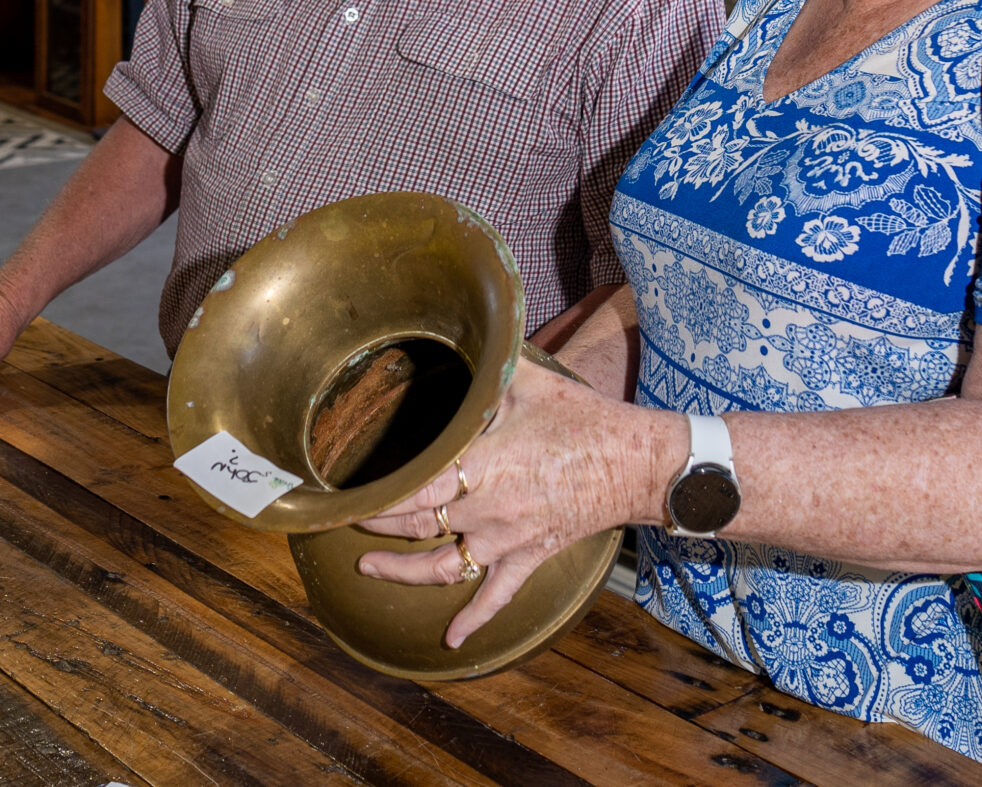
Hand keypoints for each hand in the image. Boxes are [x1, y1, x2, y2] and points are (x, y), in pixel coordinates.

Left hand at [352, 360, 681, 648]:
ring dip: (403, 572)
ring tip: (369, 567)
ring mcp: (507, 539)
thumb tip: (462, 341)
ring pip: (444, 568)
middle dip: (378, 527)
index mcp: (484, 466)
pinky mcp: (530, 556)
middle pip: (418, 527)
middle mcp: (488, 509)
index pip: (415, 489)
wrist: (636, 463)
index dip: (377, 497)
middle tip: (347, 519)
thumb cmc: (583, 419)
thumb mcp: (530, 383)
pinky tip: (453, 640)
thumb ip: (488, 370)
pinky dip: (473, 619)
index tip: (345, 493)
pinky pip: (497, 594)